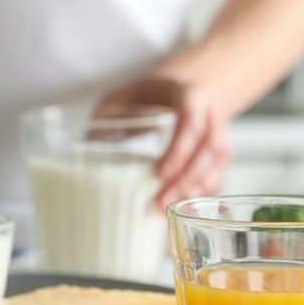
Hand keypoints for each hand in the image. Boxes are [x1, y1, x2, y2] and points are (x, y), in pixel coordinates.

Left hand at [95, 75, 231, 209]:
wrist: (175, 91)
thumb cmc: (143, 96)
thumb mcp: (121, 98)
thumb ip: (105, 120)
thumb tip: (84, 153)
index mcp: (188, 94)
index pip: (191, 121)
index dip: (179, 150)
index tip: (159, 174)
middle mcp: (210, 114)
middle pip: (209, 149)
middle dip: (186, 179)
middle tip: (160, 202)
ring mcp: (219, 135)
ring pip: (216, 166)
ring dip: (194, 192)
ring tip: (166, 213)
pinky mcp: (217, 156)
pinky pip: (217, 178)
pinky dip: (200, 198)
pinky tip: (181, 213)